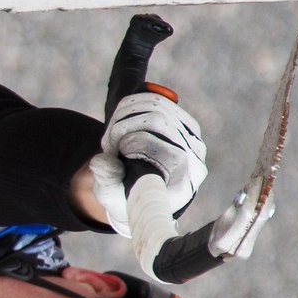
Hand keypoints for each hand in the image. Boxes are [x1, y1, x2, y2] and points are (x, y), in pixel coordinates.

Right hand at [86, 90, 207, 236]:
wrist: (143, 195)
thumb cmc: (126, 197)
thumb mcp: (112, 197)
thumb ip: (107, 182)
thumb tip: (102, 161)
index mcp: (182, 183)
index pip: (169, 150)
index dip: (136, 143)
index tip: (114, 152)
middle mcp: (195, 159)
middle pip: (159, 120)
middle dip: (123, 126)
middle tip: (109, 144)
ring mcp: (194, 139)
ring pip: (156, 104)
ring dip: (123, 115)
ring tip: (113, 136)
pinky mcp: (187, 123)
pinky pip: (158, 99)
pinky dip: (131, 106)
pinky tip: (122, 124)